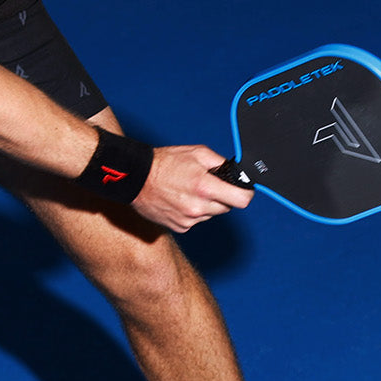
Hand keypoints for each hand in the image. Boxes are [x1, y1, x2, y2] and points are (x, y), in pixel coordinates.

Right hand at [132, 145, 252, 232]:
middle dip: (223, 196)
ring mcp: (188, 219)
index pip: (242, 200)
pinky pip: (196, 220)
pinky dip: (193, 212)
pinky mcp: (180, 227)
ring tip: (188, 190)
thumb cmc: (165, 162)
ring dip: (207, 204)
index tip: (243, 190)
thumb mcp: (197, 152)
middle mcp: (198, 206)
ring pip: (211, 214)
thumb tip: (237, 172)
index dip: (245, 194)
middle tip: (207, 185)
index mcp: (205, 186)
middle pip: (227, 207)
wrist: (136, 178)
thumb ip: (221, 162)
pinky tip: (179, 199)